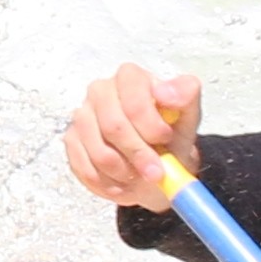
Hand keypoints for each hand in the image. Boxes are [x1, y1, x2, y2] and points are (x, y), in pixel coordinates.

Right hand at [61, 63, 206, 210]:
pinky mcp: (72, 141)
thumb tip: (165, 93)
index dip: (149, 123)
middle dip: (138, 154)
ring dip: (124, 172)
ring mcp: (83, 116)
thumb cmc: (170, 139)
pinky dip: (109, 183)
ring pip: (99, 152)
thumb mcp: (188, 117)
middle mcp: (101, 91)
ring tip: (140, 175)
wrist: (157, 167)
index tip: (165, 139)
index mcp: (130, 78)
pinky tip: (123, 181)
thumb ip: (186, 95)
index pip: (132, 96)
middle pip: (112, 126)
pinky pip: (85, 168)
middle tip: (156, 172)